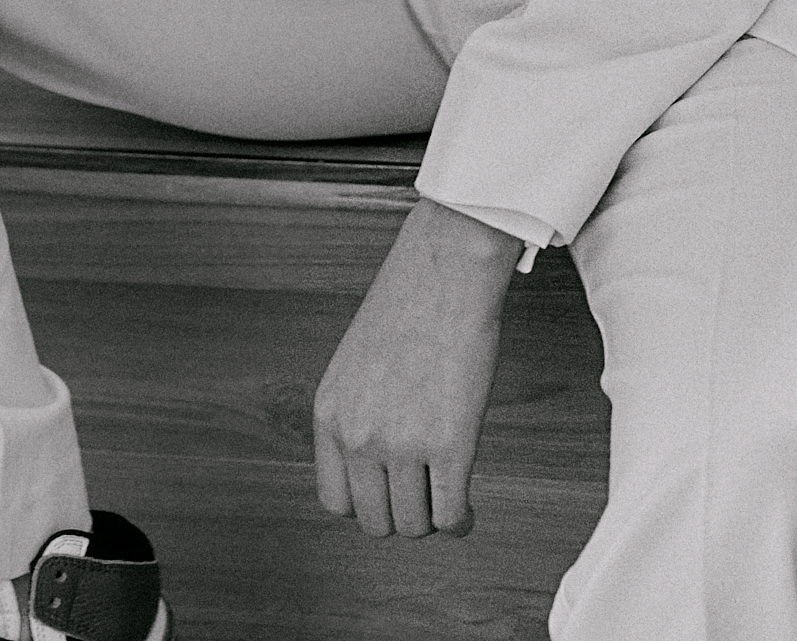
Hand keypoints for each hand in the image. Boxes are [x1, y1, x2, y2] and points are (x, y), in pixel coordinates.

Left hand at [313, 196, 520, 538]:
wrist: (445, 270)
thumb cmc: (408, 305)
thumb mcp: (355, 363)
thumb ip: (356, 414)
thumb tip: (373, 464)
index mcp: (330, 413)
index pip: (333, 501)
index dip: (366, 503)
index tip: (388, 493)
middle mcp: (358, 434)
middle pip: (375, 522)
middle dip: (402, 514)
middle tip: (423, 493)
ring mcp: (402, 443)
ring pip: (413, 526)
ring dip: (433, 517)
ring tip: (445, 494)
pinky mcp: (450, 444)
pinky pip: (450, 515)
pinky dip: (461, 521)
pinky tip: (467, 507)